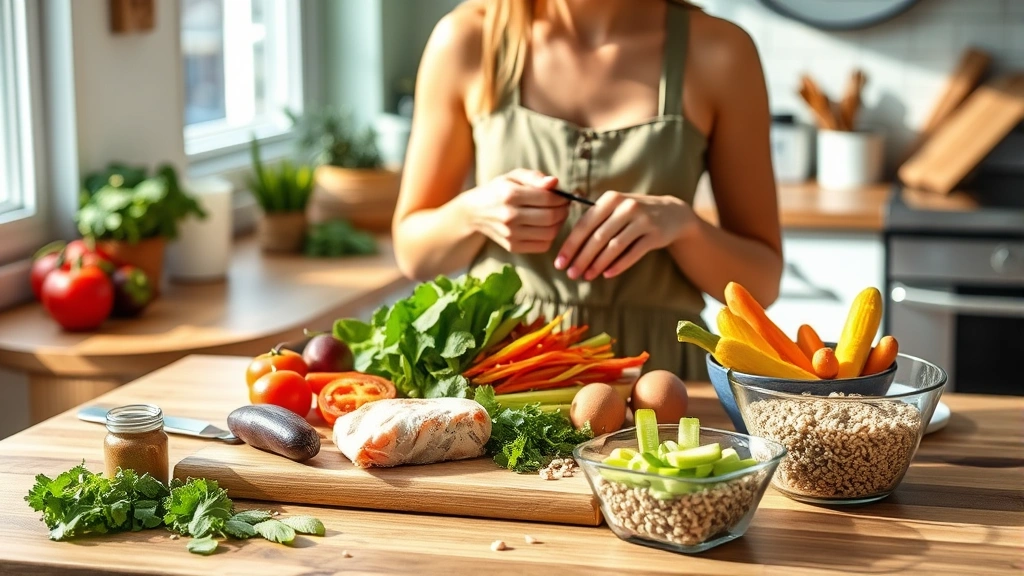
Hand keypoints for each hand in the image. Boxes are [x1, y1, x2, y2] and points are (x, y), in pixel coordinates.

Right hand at [461, 169, 568, 253]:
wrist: (475, 212)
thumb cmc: (499, 190)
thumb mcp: (513, 177)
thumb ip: (535, 177)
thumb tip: (554, 182)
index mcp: (509, 194)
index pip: (548, 198)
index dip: (562, 198)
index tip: (564, 196)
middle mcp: (509, 216)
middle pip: (550, 217)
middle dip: (563, 211)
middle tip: (564, 206)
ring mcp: (510, 234)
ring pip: (549, 233)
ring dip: (559, 224)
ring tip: (557, 216)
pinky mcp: (512, 246)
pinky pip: (543, 246)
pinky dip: (551, 237)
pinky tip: (547, 228)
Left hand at [555, 192, 695, 279]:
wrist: (671, 213)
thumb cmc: (633, 214)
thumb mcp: (615, 208)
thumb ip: (593, 220)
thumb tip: (569, 248)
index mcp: (610, 199)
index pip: (585, 224)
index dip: (570, 245)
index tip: (559, 262)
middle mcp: (626, 207)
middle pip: (598, 237)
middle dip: (581, 258)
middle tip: (571, 274)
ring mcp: (642, 220)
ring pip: (614, 246)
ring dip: (598, 264)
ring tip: (586, 276)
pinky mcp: (655, 234)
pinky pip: (633, 253)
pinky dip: (619, 265)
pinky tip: (607, 275)